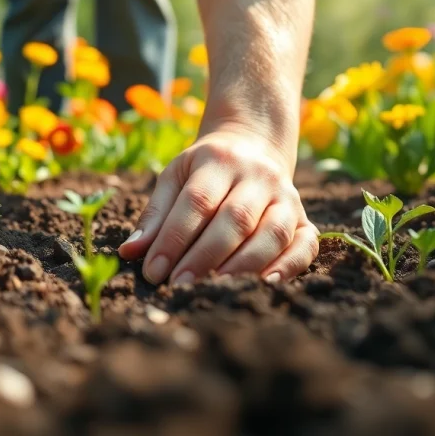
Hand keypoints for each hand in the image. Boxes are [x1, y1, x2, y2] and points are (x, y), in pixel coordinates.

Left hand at [117, 127, 318, 285]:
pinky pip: (305, 244)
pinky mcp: (304, 217)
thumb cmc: (203, 171)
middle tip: (179, 285)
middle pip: (235, 219)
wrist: (252, 146)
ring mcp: (287, 196)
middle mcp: (258, 176)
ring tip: (214, 289)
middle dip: (204, 257)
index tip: (153, 272)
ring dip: (243, 265)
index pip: (196, 202)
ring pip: (272, 233)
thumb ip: (155, 215)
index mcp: (220, 160)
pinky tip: (265, 284)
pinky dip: (289, 266)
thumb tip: (129, 251)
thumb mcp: (175, 178)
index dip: (174, 238)